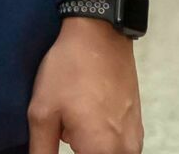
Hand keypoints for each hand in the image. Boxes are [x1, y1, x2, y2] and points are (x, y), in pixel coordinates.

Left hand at [27, 17, 142, 153]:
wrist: (100, 35)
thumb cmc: (69, 71)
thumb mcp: (42, 112)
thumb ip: (41, 150)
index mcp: (102, 151)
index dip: (61, 153)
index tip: (58, 135)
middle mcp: (126, 151)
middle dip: (77, 149)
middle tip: (62, 128)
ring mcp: (135, 139)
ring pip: (106, 153)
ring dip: (88, 147)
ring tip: (70, 122)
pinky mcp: (137, 126)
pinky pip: (116, 146)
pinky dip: (99, 139)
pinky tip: (85, 115)